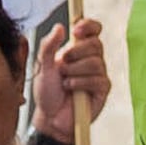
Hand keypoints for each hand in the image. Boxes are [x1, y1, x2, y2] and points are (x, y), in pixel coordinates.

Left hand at [33, 14, 113, 144]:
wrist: (50, 119)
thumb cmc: (47, 93)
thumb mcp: (42, 67)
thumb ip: (48, 46)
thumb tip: (60, 27)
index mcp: (78, 49)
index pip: (93, 29)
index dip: (88, 26)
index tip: (76, 30)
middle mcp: (92, 59)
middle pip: (95, 43)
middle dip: (75, 53)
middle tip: (62, 65)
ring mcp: (99, 74)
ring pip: (95, 62)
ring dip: (74, 71)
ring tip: (64, 82)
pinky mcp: (103, 89)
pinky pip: (97, 79)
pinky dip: (79, 83)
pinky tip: (71, 89)